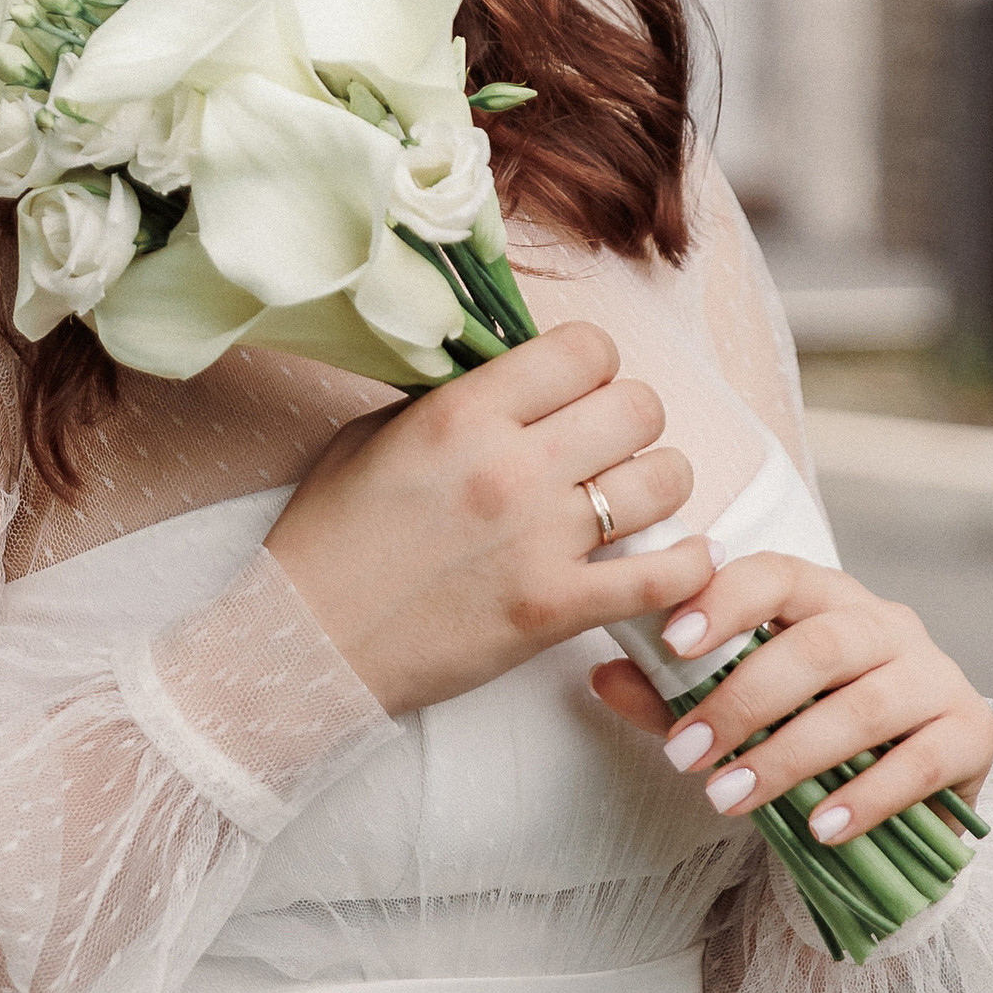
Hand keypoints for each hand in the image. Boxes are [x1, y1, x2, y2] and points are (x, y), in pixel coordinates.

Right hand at [267, 322, 704, 716]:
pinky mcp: (557, 609)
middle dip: (632, 420)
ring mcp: (541, 540)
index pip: (586, 349)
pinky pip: (664, 575)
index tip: (576, 391)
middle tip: (606, 447)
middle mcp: (512, 466)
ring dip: (657, 486)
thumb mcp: (373, 436)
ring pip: (665, 480)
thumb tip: (515, 377)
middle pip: (640, 406)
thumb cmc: (330, 539)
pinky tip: (681, 561)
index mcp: (464, 413)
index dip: (592, 366)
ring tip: (631, 502)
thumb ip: (450, 398)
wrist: (306, 644)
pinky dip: (687, 567)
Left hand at [588, 552, 992, 853]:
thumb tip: (602, 676)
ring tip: (728, 799)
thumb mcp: (735, 714)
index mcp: (825, 597)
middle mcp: (886, 623)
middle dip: (744, 700)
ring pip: (865, 705)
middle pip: (820, 644)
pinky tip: (818, 828)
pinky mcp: (971, 732)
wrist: (902, 797)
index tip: (671, 643)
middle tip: (684, 755)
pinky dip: (865, 798)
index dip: (725, 600)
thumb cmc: (807, 735)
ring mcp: (935, 675)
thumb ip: (673, 696)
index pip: (777, 573)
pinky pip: (921, 762)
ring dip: (790, 756)